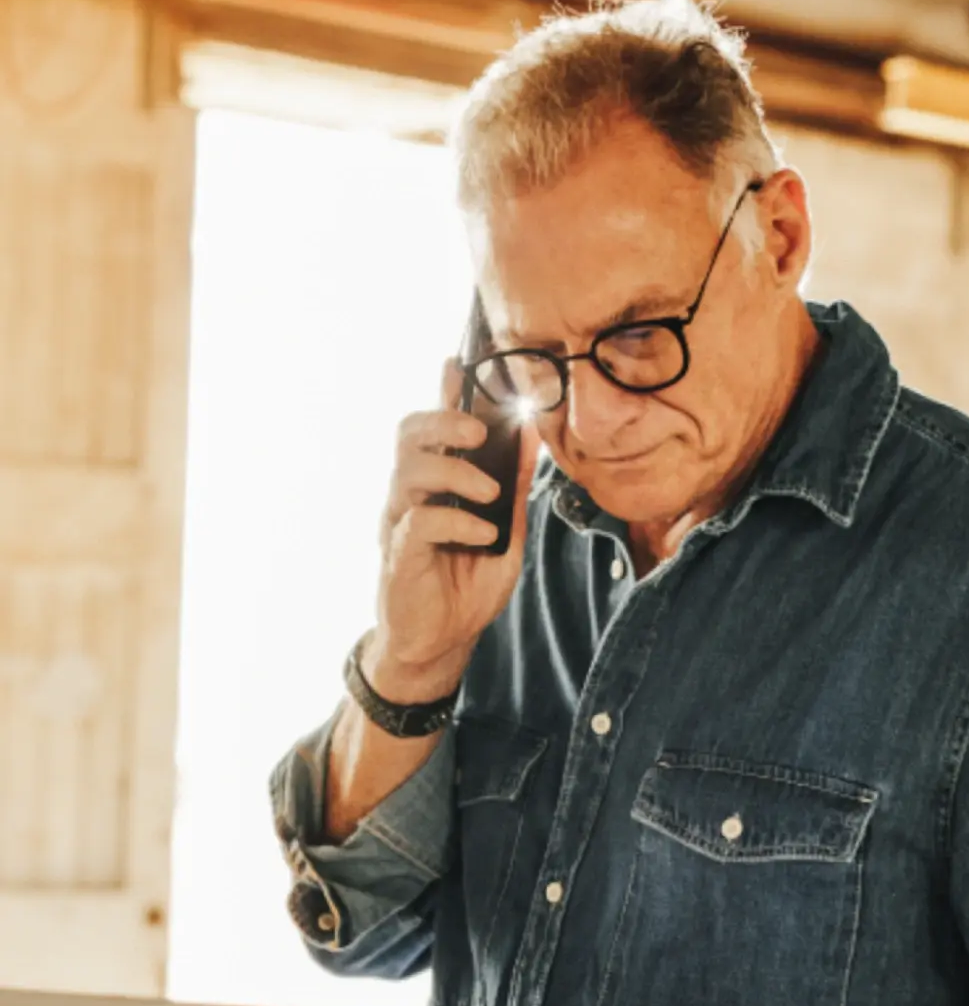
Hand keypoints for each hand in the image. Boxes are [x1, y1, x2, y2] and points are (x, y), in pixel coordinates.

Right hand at [369, 359, 540, 701]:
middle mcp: (411, 495)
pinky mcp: (399, 553)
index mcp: (437, 485)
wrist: (443, 644)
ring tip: (488, 492)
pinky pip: (421, 520)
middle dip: (443, 421)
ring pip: (409, 469)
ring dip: (456, 472)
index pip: (435, 427)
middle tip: (478, 432)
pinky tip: (482, 535)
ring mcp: (400, 522)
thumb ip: (515, 489)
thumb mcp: (507, 534)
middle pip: (409, 434)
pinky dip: (458, 521)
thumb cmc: (467, 587)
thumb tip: (533, 439)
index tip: (458, 362)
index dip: (443, 392)